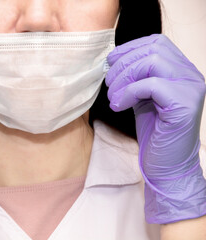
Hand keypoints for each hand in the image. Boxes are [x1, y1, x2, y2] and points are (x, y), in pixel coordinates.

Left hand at [106, 34, 205, 223]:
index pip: (158, 42)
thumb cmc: (154, 131)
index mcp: (182, 71)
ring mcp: (191, 89)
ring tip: (113, 96)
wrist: (167, 164)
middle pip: (154, 49)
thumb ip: (136, 77)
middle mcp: (191, 75)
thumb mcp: (142, 97)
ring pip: (153, 62)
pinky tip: (118, 106)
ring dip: (124, 77)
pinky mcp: (184, 105)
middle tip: (108, 84)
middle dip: (123, 63)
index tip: (111, 62)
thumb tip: (114, 60)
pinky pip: (151, 85)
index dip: (130, 48)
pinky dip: (128, 93)